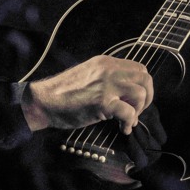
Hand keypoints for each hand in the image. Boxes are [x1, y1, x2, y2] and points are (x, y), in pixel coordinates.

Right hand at [22, 55, 153, 134]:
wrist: (43, 100)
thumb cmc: (62, 92)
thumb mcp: (87, 75)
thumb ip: (106, 78)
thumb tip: (127, 93)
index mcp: (104, 62)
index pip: (138, 68)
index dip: (142, 85)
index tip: (135, 99)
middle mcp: (108, 69)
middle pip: (145, 78)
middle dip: (146, 98)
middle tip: (135, 110)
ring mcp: (106, 85)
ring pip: (141, 94)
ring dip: (138, 110)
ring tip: (127, 120)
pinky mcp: (102, 102)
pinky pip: (129, 112)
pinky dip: (129, 122)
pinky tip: (122, 128)